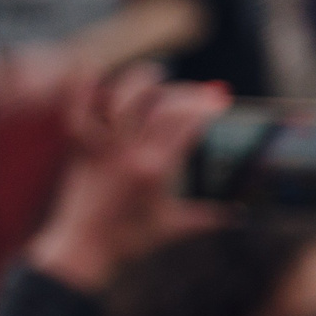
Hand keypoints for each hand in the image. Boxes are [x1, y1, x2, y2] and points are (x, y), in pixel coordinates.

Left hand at [25, 70, 227, 292]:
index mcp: (156, 168)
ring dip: (140, 81)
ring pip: (120, 99)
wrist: (82, 249)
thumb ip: (209, 217)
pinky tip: (89, 67)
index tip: (219, 101)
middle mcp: (128, 152)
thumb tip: (239, 215)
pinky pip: (76, 113)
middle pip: (161, 105)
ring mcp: (101, 148)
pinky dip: (79, 89)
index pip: (187, 123)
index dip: (206, 106)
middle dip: (185, 92)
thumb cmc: (129, 241)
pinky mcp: (79, 149)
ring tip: (156, 74)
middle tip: (196, 93)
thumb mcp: (175, 227)